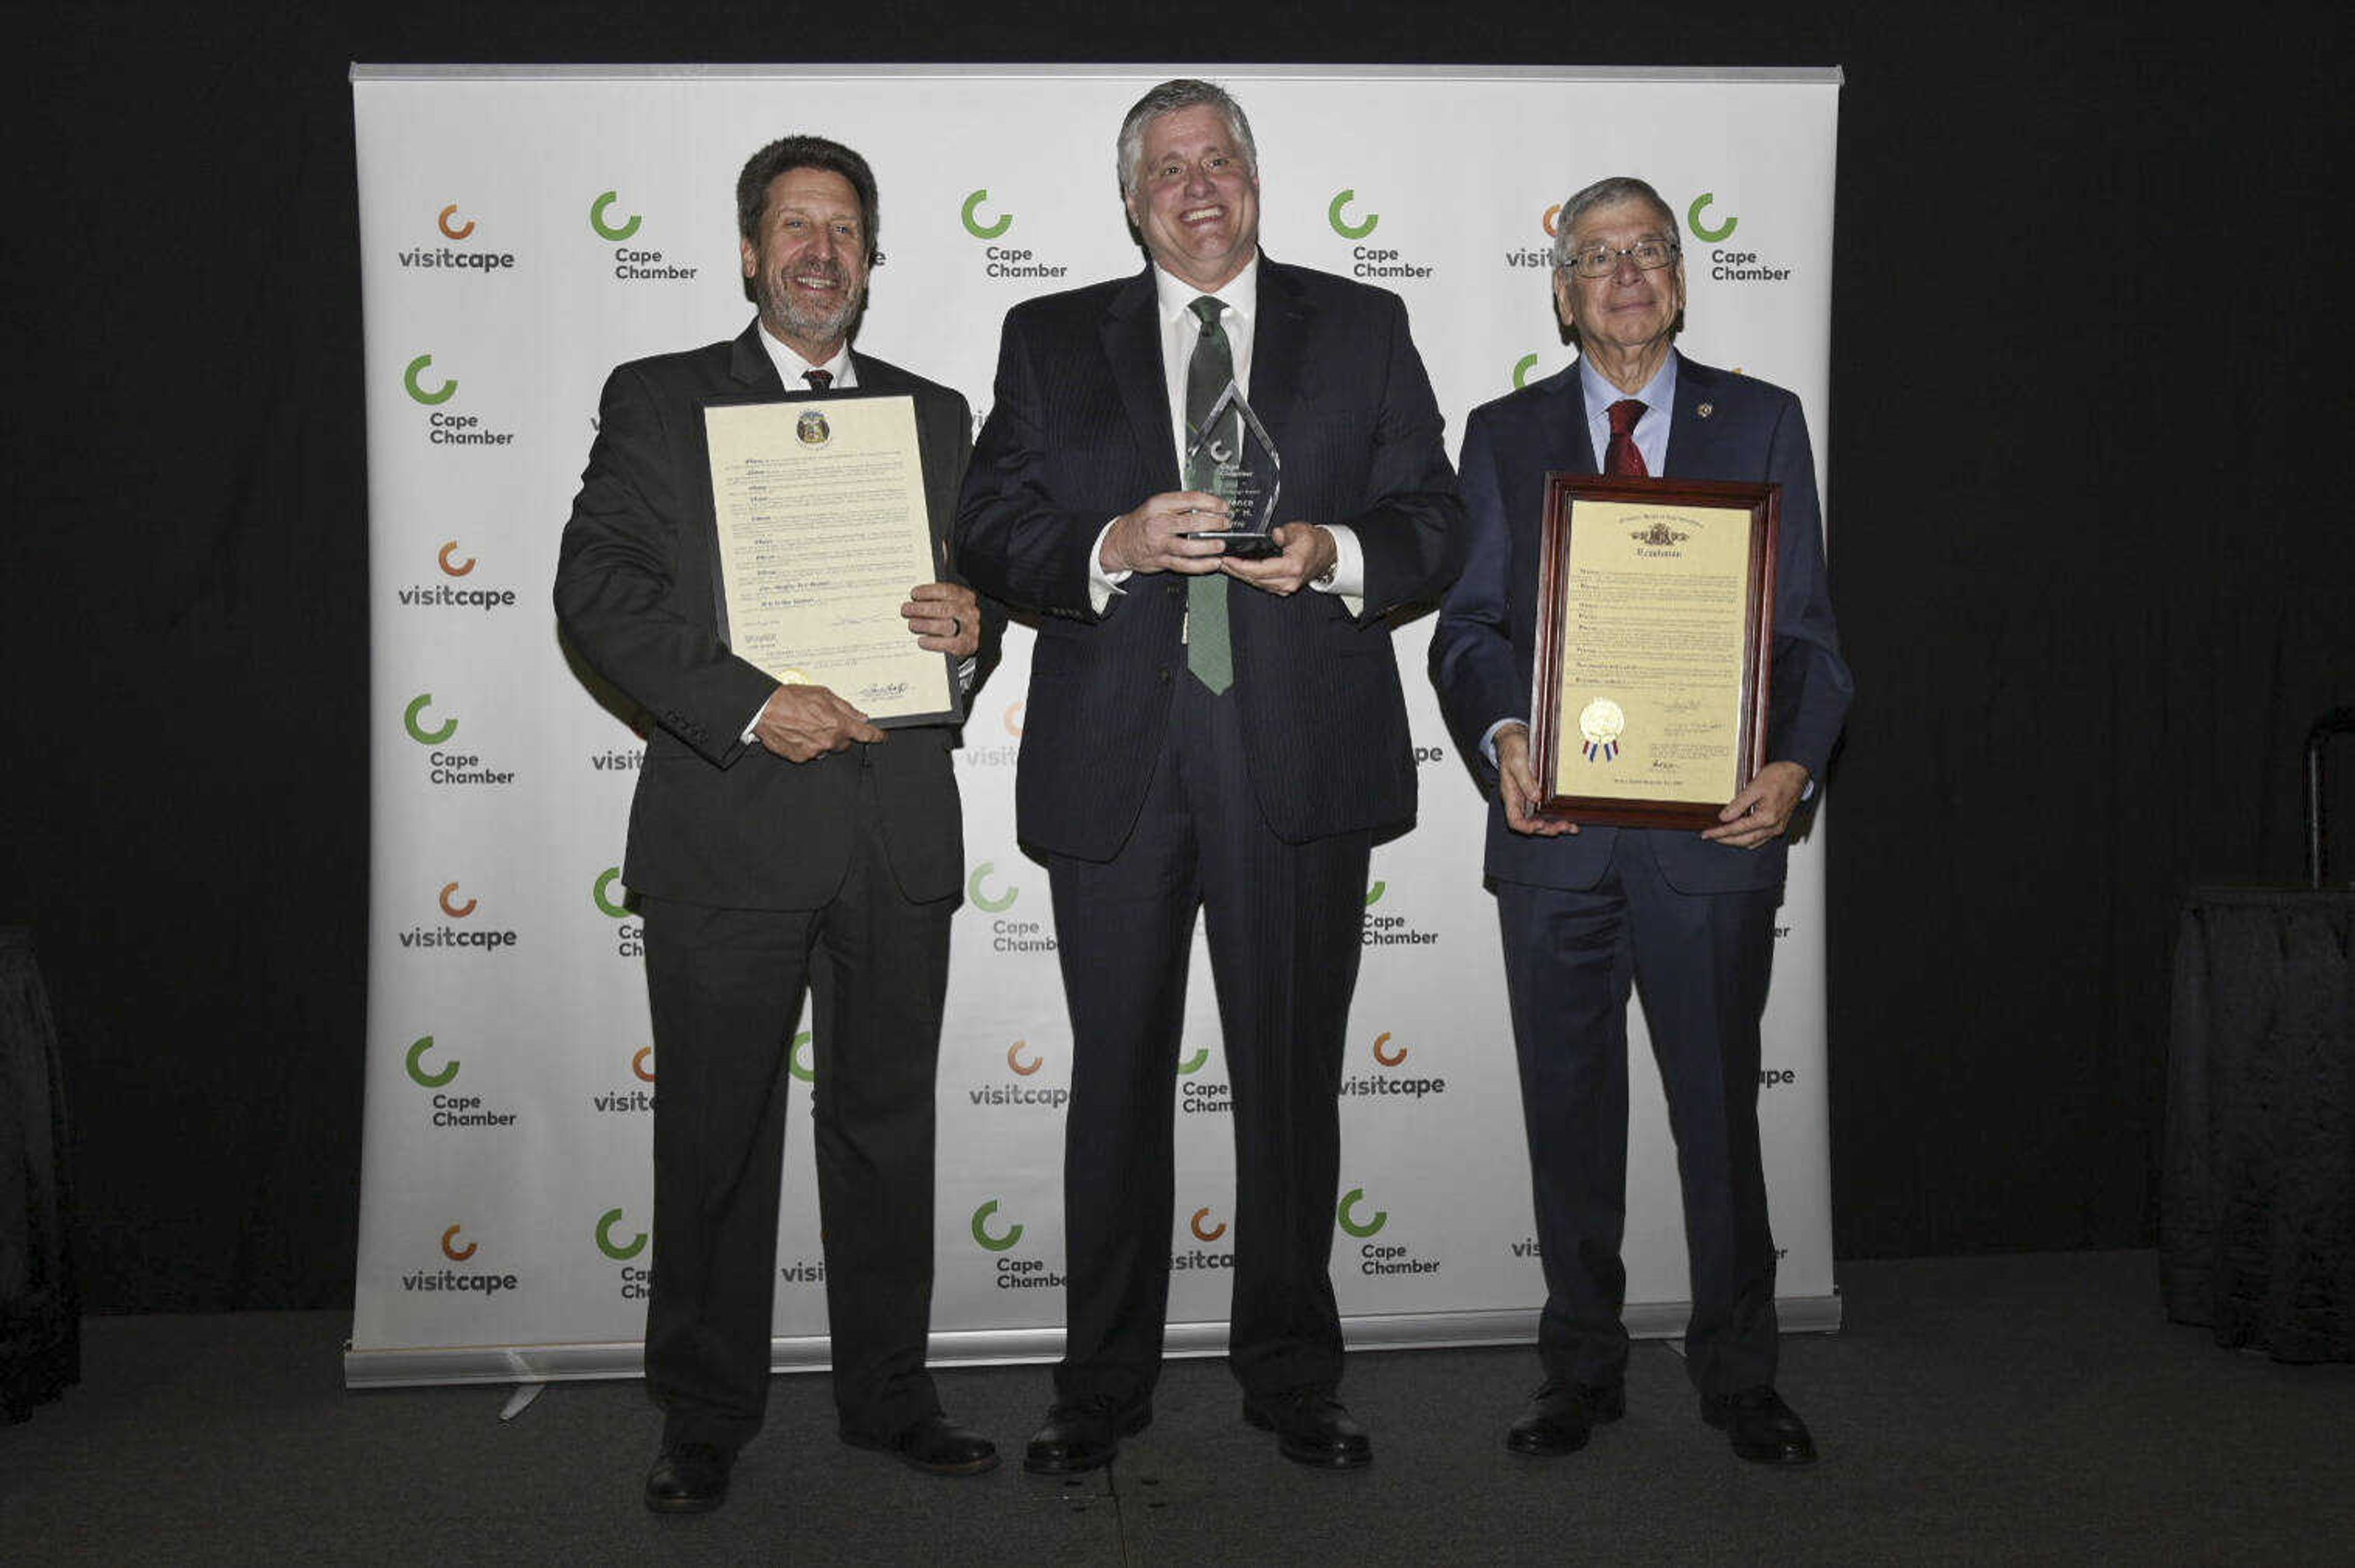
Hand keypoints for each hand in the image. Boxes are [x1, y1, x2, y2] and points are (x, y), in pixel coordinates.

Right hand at [752, 684, 884, 762]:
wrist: (765, 709)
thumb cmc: (791, 699)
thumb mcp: (824, 694)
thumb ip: (845, 708)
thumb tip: (860, 716)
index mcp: (837, 724)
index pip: (865, 734)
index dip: (876, 736)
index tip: (880, 737)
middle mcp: (828, 741)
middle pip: (845, 743)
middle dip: (840, 734)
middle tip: (824, 721)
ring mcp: (814, 751)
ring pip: (827, 748)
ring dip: (822, 739)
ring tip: (806, 725)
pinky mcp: (801, 757)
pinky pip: (811, 753)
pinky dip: (807, 745)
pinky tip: (798, 733)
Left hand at [902, 582, 980, 657]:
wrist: (979, 635)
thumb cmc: (959, 617)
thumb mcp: (953, 602)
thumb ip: (937, 600)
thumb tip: (914, 601)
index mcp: (966, 597)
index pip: (948, 591)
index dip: (929, 591)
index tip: (914, 594)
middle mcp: (969, 612)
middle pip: (945, 609)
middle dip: (922, 609)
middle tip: (906, 610)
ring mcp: (970, 629)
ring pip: (946, 626)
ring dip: (925, 625)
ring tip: (912, 624)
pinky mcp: (967, 646)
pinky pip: (949, 644)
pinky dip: (933, 643)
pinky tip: (921, 641)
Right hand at [1100, 490, 1233, 575]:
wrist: (1120, 542)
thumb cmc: (1143, 522)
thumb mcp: (1157, 506)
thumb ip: (1180, 505)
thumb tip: (1209, 505)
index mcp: (1159, 505)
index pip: (1190, 500)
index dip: (1211, 502)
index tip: (1224, 507)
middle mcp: (1158, 523)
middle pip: (1191, 523)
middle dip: (1214, 523)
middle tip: (1226, 524)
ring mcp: (1159, 544)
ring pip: (1188, 547)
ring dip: (1208, 547)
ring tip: (1221, 545)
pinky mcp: (1161, 561)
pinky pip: (1184, 565)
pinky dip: (1201, 565)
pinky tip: (1213, 563)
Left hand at [1223, 522, 1337, 596]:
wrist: (1327, 553)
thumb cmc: (1313, 541)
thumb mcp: (1299, 530)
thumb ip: (1283, 533)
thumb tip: (1273, 535)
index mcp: (1292, 567)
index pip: (1259, 569)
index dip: (1240, 565)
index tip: (1227, 559)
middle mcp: (1289, 581)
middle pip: (1255, 579)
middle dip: (1235, 570)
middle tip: (1220, 562)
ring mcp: (1286, 587)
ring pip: (1257, 583)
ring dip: (1240, 575)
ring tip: (1226, 565)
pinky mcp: (1283, 588)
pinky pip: (1262, 584)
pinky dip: (1249, 577)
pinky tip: (1239, 570)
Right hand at [1496, 723, 1575, 836]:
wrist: (1515, 739)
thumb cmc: (1512, 750)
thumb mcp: (1517, 763)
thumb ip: (1525, 780)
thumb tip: (1535, 797)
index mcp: (1511, 796)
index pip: (1515, 821)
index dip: (1528, 827)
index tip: (1541, 824)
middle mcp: (1521, 801)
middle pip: (1532, 824)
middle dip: (1548, 828)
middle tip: (1563, 827)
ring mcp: (1530, 798)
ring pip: (1542, 819)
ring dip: (1556, 826)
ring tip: (1571, 828)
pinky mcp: (1540, 793)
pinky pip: (1548, 809)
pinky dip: (1559, 815)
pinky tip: (1571, 819)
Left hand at [1701, 760, 1808, 847]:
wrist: (1798, 772)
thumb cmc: (1780, 776)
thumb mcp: (1754, 787)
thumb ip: (1739, 804)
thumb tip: (1724, 818)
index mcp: (1766, 818)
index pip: (1736, 830)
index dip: (1719, 833)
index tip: (1707, 834)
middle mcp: (1773, 827)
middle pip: (1744, 841)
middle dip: (1725, 840)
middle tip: (1711, 836)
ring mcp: (1778, 828)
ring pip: (1753, 842)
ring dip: (1737, 841)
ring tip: (1722, 836)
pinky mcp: (1779, 825)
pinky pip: (1761, 838)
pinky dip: (1748, 838)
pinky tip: (1740, 833)